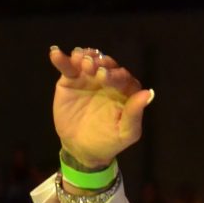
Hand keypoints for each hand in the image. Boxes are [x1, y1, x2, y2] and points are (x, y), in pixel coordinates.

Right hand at [49, 46, 155, 169]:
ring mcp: (89, 78)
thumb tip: (149, 93)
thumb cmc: (108, 141)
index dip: (114, 75)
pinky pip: (67, 66)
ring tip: (77, 59)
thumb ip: (134, 113)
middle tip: (90, 67)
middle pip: (106, 65)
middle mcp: (109, 80)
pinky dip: (61, 59)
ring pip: (88, 60)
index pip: (123, 77)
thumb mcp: (125, 132)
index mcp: (125, 91)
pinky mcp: (71, 79)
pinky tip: (55, 53)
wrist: (81, 149)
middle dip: (99, 63)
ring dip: (83, 57)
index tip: (102, 76)